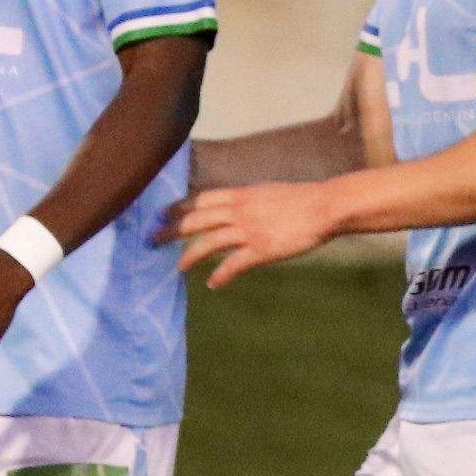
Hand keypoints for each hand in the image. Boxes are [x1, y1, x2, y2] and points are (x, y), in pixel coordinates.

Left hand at [167, 179, 343, 287]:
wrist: (324, 206)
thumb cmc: (302, 199)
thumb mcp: (268, 191)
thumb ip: (249, 200)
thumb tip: (237, 205)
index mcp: (241, 195)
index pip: (201, 200)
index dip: (179, 207)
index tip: (162, 213)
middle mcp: (239, 211)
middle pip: (196, 220)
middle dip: (171, 230)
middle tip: (152, 239)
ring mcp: (249, 230)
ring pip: (208, 242)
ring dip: (189, 256)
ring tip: (177, 268)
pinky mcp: (261, 249)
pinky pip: (234, 264)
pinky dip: (221, 275)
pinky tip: (213, 284)